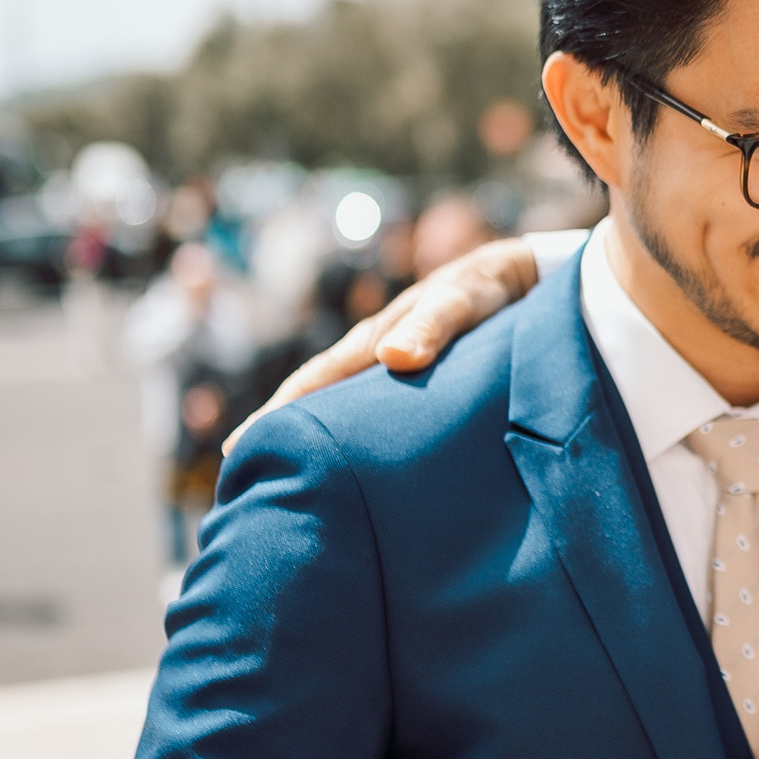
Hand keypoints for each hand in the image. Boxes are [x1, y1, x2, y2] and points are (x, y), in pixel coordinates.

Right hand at [224, 236, 541, 452]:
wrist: (520, 278)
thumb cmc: (485, 291)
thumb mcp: (460, 303)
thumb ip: (431, 327)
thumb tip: (390, 357)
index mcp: (372, 343)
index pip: (312, 383)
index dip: (276, 415)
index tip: (237, 449)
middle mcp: (374, 358)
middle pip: (317, 401)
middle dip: (281, 435)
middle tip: (248, 479)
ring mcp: (392, 372)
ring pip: (343, 411)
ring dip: (316, 440)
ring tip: (291, 480)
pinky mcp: (417, 385)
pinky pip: (374, 415)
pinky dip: (356, 438)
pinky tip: (354, 467)